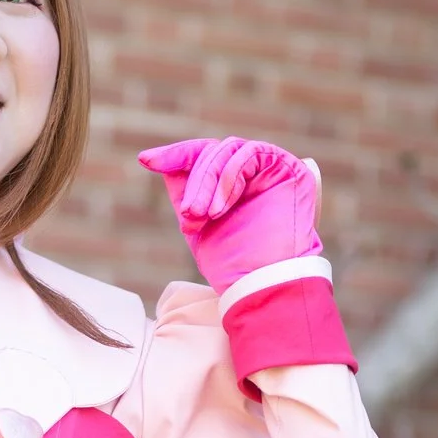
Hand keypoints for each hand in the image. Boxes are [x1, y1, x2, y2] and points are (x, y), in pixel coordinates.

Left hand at [138, 137, 323, 294]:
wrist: (259, 286)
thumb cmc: (230, 264)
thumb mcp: (196, 223)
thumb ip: (184, 191)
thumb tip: (162, 161)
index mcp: (236, 183)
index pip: (205, 156)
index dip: (176, 155)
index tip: (146, 160)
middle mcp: (256, 172)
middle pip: (215, 153)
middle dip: (196, 181)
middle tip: (189, 215)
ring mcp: (275, 169)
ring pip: (230, 151)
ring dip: (209, 180)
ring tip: (201, 216)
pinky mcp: (291, 169)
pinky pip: (250, 154)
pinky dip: (229, 177)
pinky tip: (219, 208)